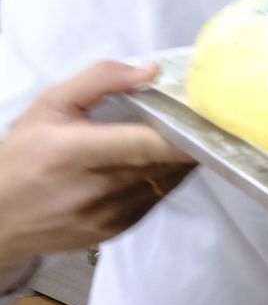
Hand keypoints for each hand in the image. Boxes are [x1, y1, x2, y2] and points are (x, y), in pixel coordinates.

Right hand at [0, 62, 193, 269]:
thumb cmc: (23, 156)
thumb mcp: (50, 106)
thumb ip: (100, 80)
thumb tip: (151, 72)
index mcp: (74, 153)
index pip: (143, 145)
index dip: (182, 133)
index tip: (208, 116)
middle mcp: (94, 190)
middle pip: (162, 162)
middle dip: (188, 140)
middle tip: (202, 118)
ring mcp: (107, 216)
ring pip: (166, 181)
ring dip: (179, 159)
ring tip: (180, 136)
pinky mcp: (116, 231)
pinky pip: (156, 198)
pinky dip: (164, 177)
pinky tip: (156, 162)